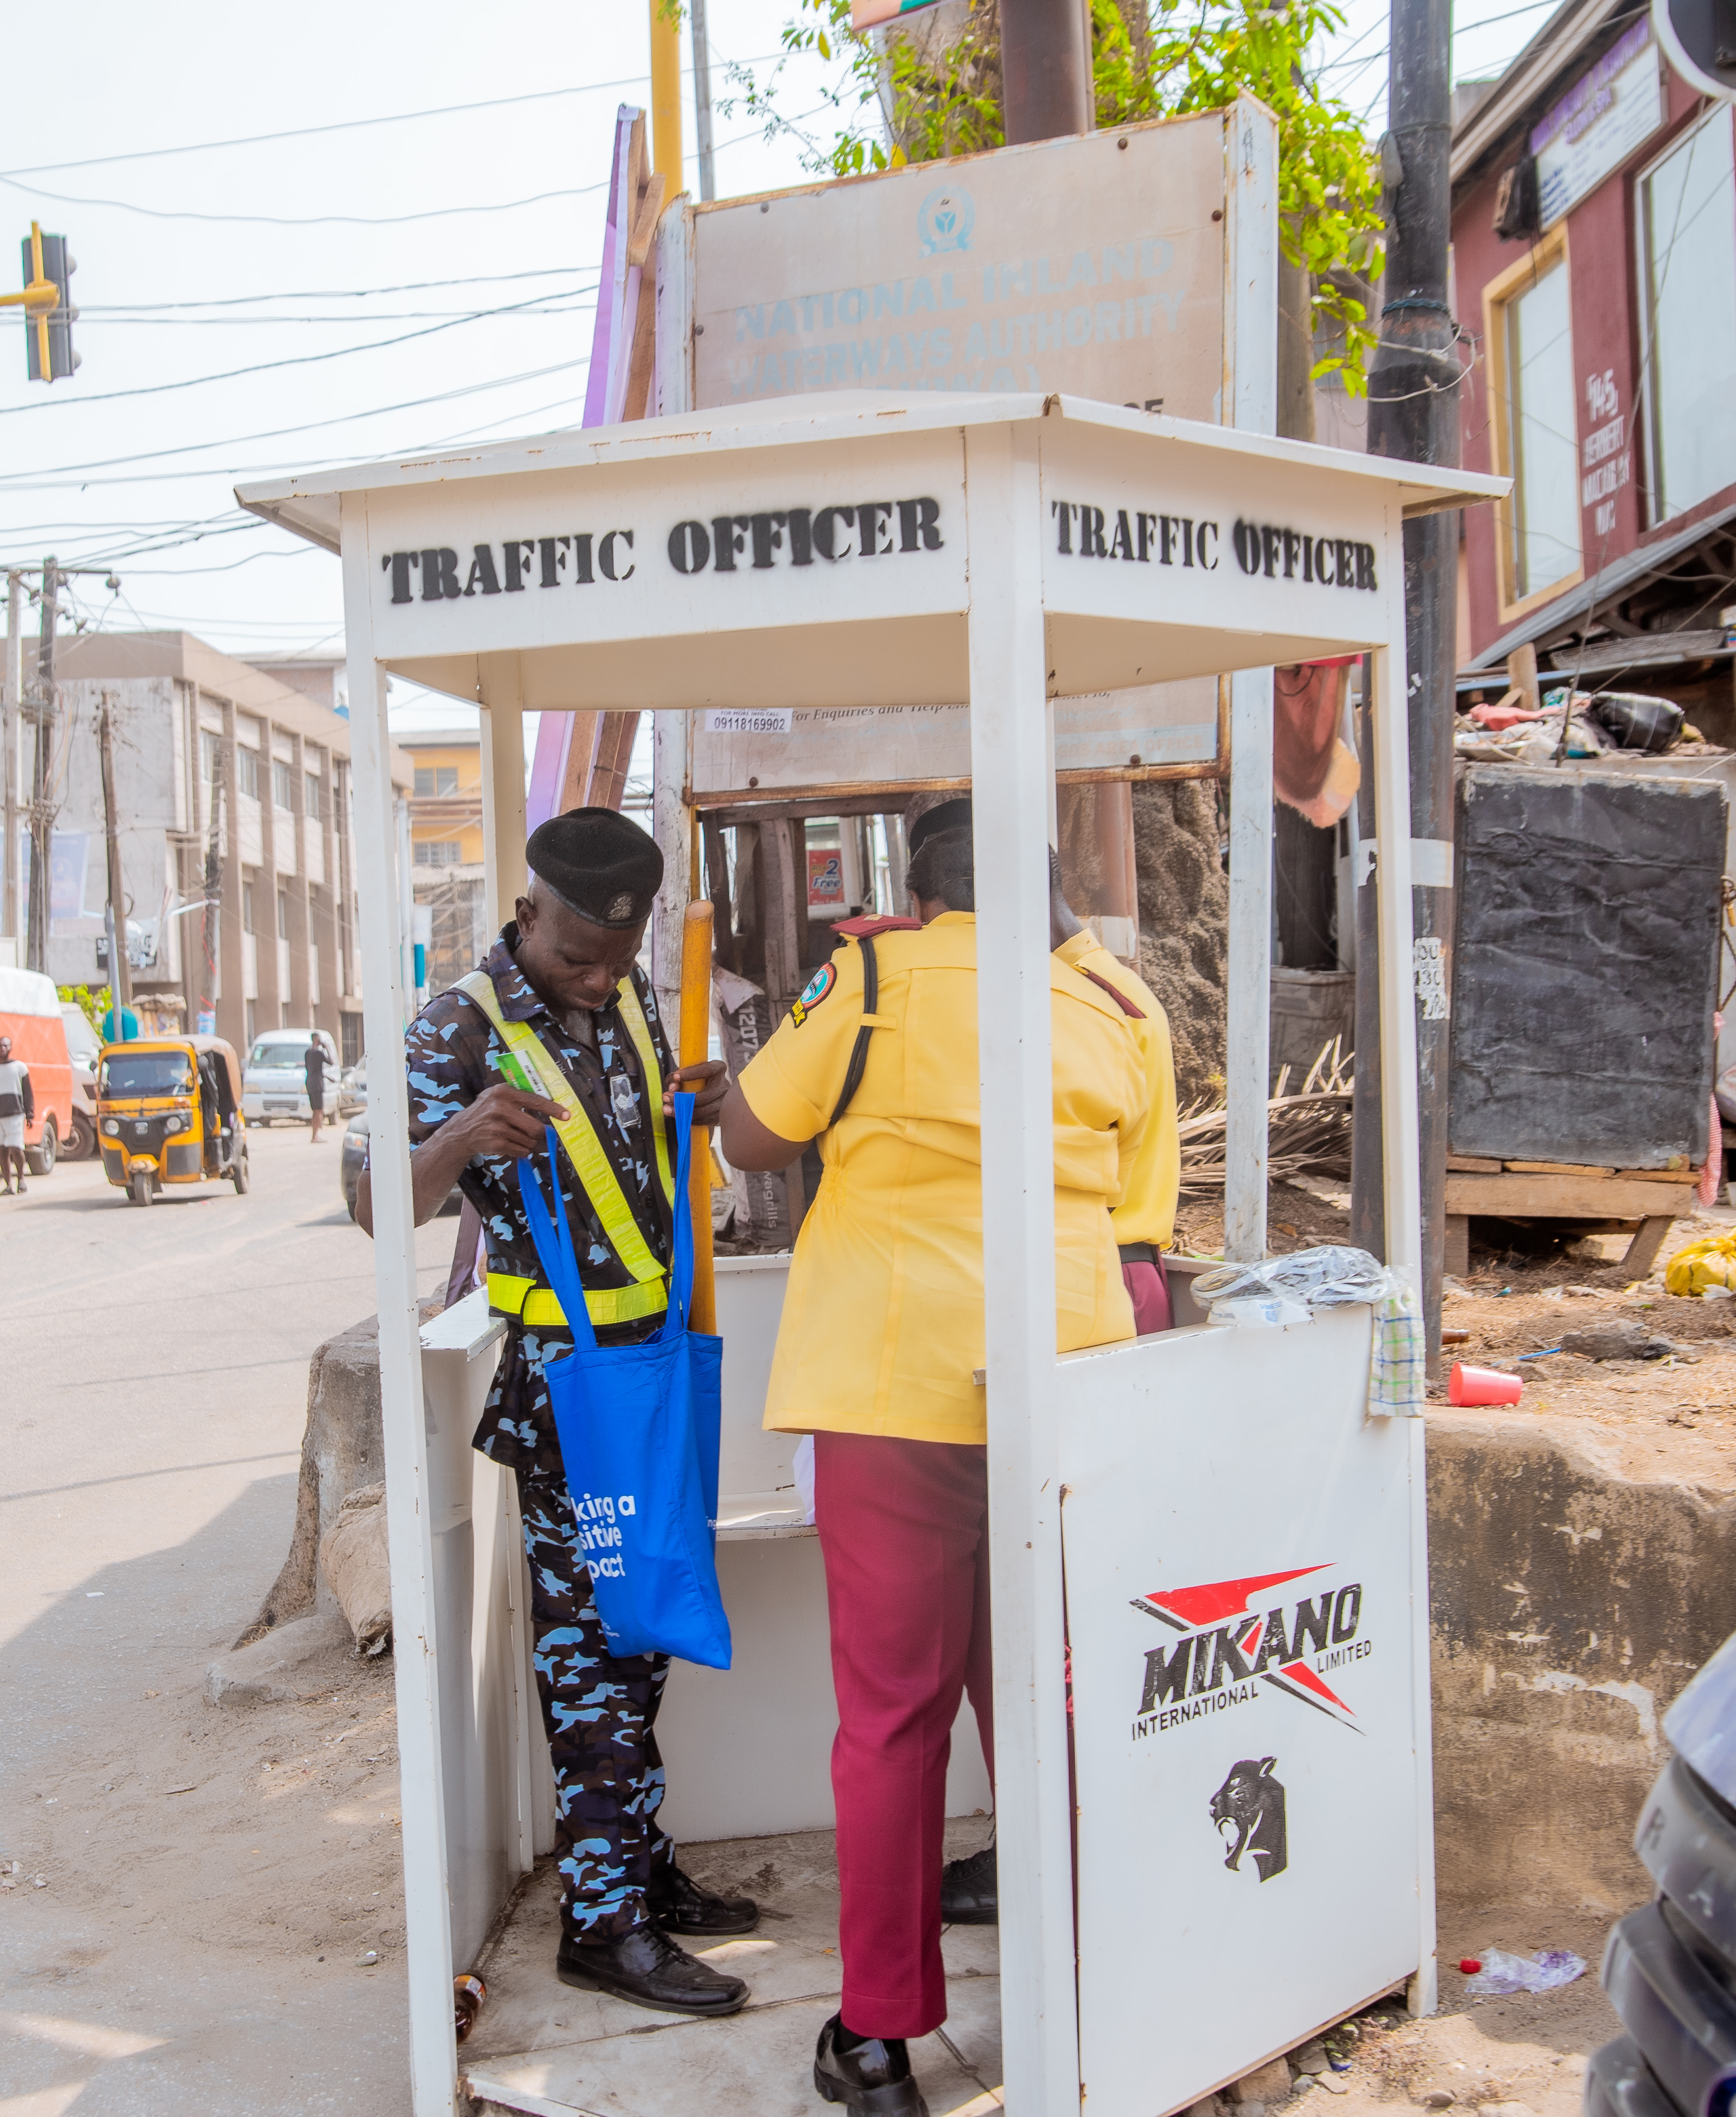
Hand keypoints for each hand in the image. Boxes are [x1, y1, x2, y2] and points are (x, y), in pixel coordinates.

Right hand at [452, 1082, 569, 1159]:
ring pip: (530, 1141)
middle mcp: (500, 1108)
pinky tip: (510, 1144)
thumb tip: (550, 1103)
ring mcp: (498, 1127)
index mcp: (503, 1093)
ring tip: (516, 1137)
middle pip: (536, 1127)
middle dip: (540, 1133)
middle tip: (536, 1133)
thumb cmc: (486, 1110)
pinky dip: (521, 1150)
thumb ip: (519, 1096)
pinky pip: (522, 1151)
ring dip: (528, 1143)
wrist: (462, 1130)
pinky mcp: (496, 1143)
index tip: (566, 1115)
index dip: (553, 1109)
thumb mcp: (496, 1095)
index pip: (535, 1101)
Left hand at [666, 1059, 728, 1127]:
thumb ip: (674, 1078)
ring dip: (683, 1111)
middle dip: (683, 1099)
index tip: (676, 1076)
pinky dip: (689, 1119)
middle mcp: (724, 1085)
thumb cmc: (693, 1081)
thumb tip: (673, 1088)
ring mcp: (724, 1102)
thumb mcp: (683, 1075)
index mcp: (717, 1069)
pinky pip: (704, 1120)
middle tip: (666, 1097)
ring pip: (704, 1111)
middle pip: (705, 1095)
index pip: (707, 1070)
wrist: (707, 1093)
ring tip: (667, 1109)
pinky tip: (678, 1116)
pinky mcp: (720, 1115)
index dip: (691, 1073)